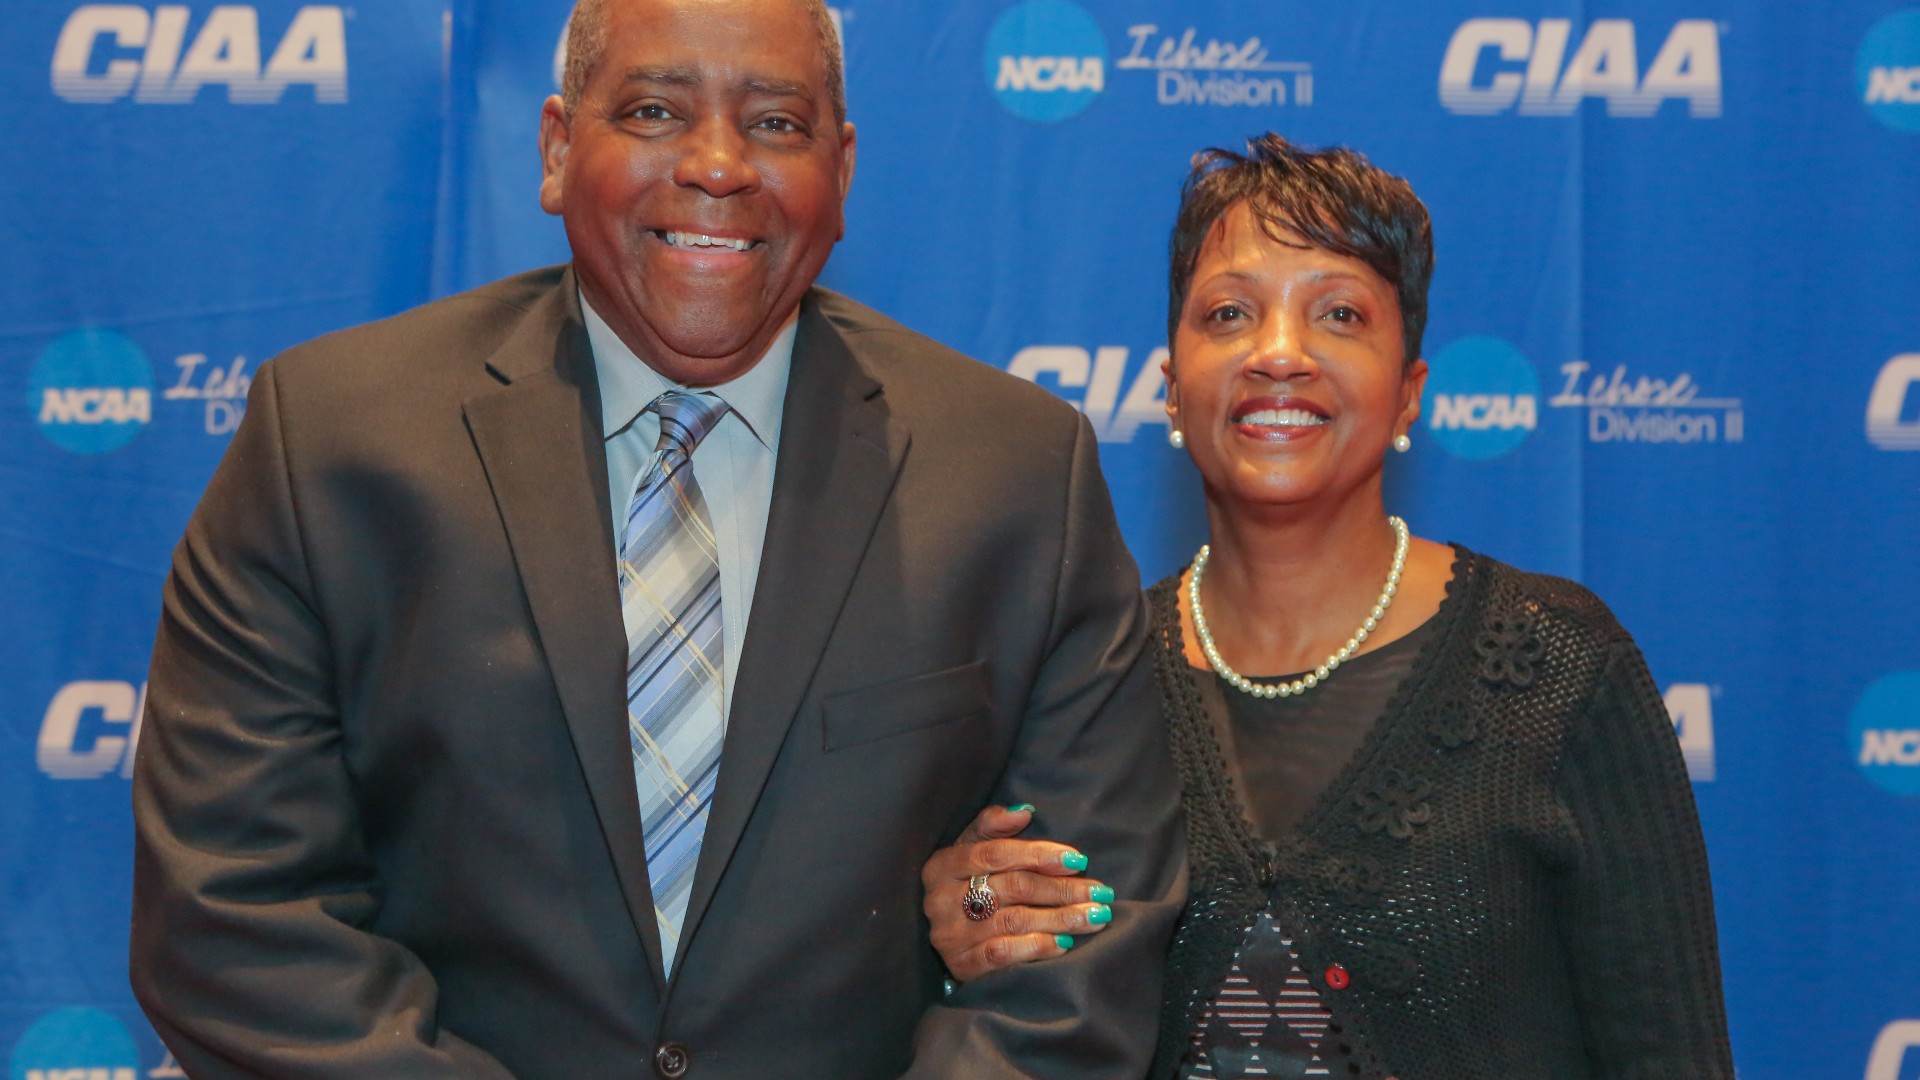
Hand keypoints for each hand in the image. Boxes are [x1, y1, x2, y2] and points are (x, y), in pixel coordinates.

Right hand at [921, 804, 1115, 982]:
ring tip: (1095, 915)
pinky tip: (1065, 943)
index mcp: (942, 865)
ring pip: (1015, 921)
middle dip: (1062, 889)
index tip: (1078, 860)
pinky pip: (1005, 954)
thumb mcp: (974, 852)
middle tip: (1099, 892)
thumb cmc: (970, 888)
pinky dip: (1039, 947)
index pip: (995, 853)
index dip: (1039, 854)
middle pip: (1012, 887)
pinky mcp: (962, 966)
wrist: (953, 945)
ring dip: (1062, 918)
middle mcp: (940, 900)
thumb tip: (1024, 812)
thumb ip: (993, 827)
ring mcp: (950, 936)